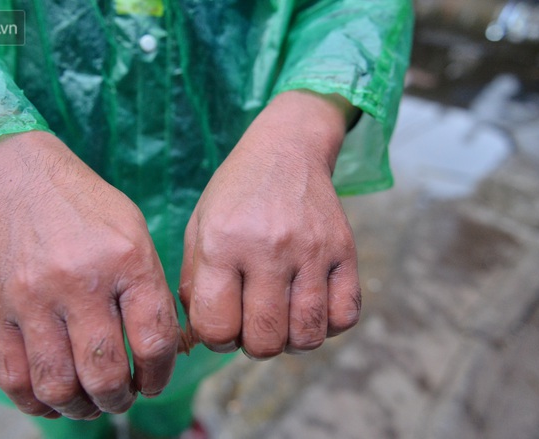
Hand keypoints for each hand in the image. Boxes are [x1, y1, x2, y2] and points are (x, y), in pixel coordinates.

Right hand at [0, 132, 179, 418]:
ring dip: (79, 408)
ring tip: (90, 403)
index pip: (153, 341)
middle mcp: (80, 281)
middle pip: (104, 372)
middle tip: (122, 397)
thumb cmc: (92, 210)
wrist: (26, 179)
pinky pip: (12, 376)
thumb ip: (152, 293)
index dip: (159, 375)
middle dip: (119, 399)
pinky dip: (34, 401)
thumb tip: (164, 353)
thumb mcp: (138, 238)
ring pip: (56, 384)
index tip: (154, 382)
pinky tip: (52, 398)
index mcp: (127, 261)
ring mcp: (34, 297)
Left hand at [180, 91, 361, 358]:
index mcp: (222, 243)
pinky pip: (345, 316)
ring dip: (291, 339)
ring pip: (307, 336)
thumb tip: (202, 335)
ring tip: (282, 317)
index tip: (222, 323)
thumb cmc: (234, 195)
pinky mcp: (344, 250)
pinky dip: (328, 324)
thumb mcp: (197, 228)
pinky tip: (310, 305)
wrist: (286, 149)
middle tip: (252, 322)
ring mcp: (311, 250)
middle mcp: (268, 248)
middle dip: (253, 345)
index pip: (217, 327)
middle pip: (265, 341)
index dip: (216, 339)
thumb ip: (193, 284)